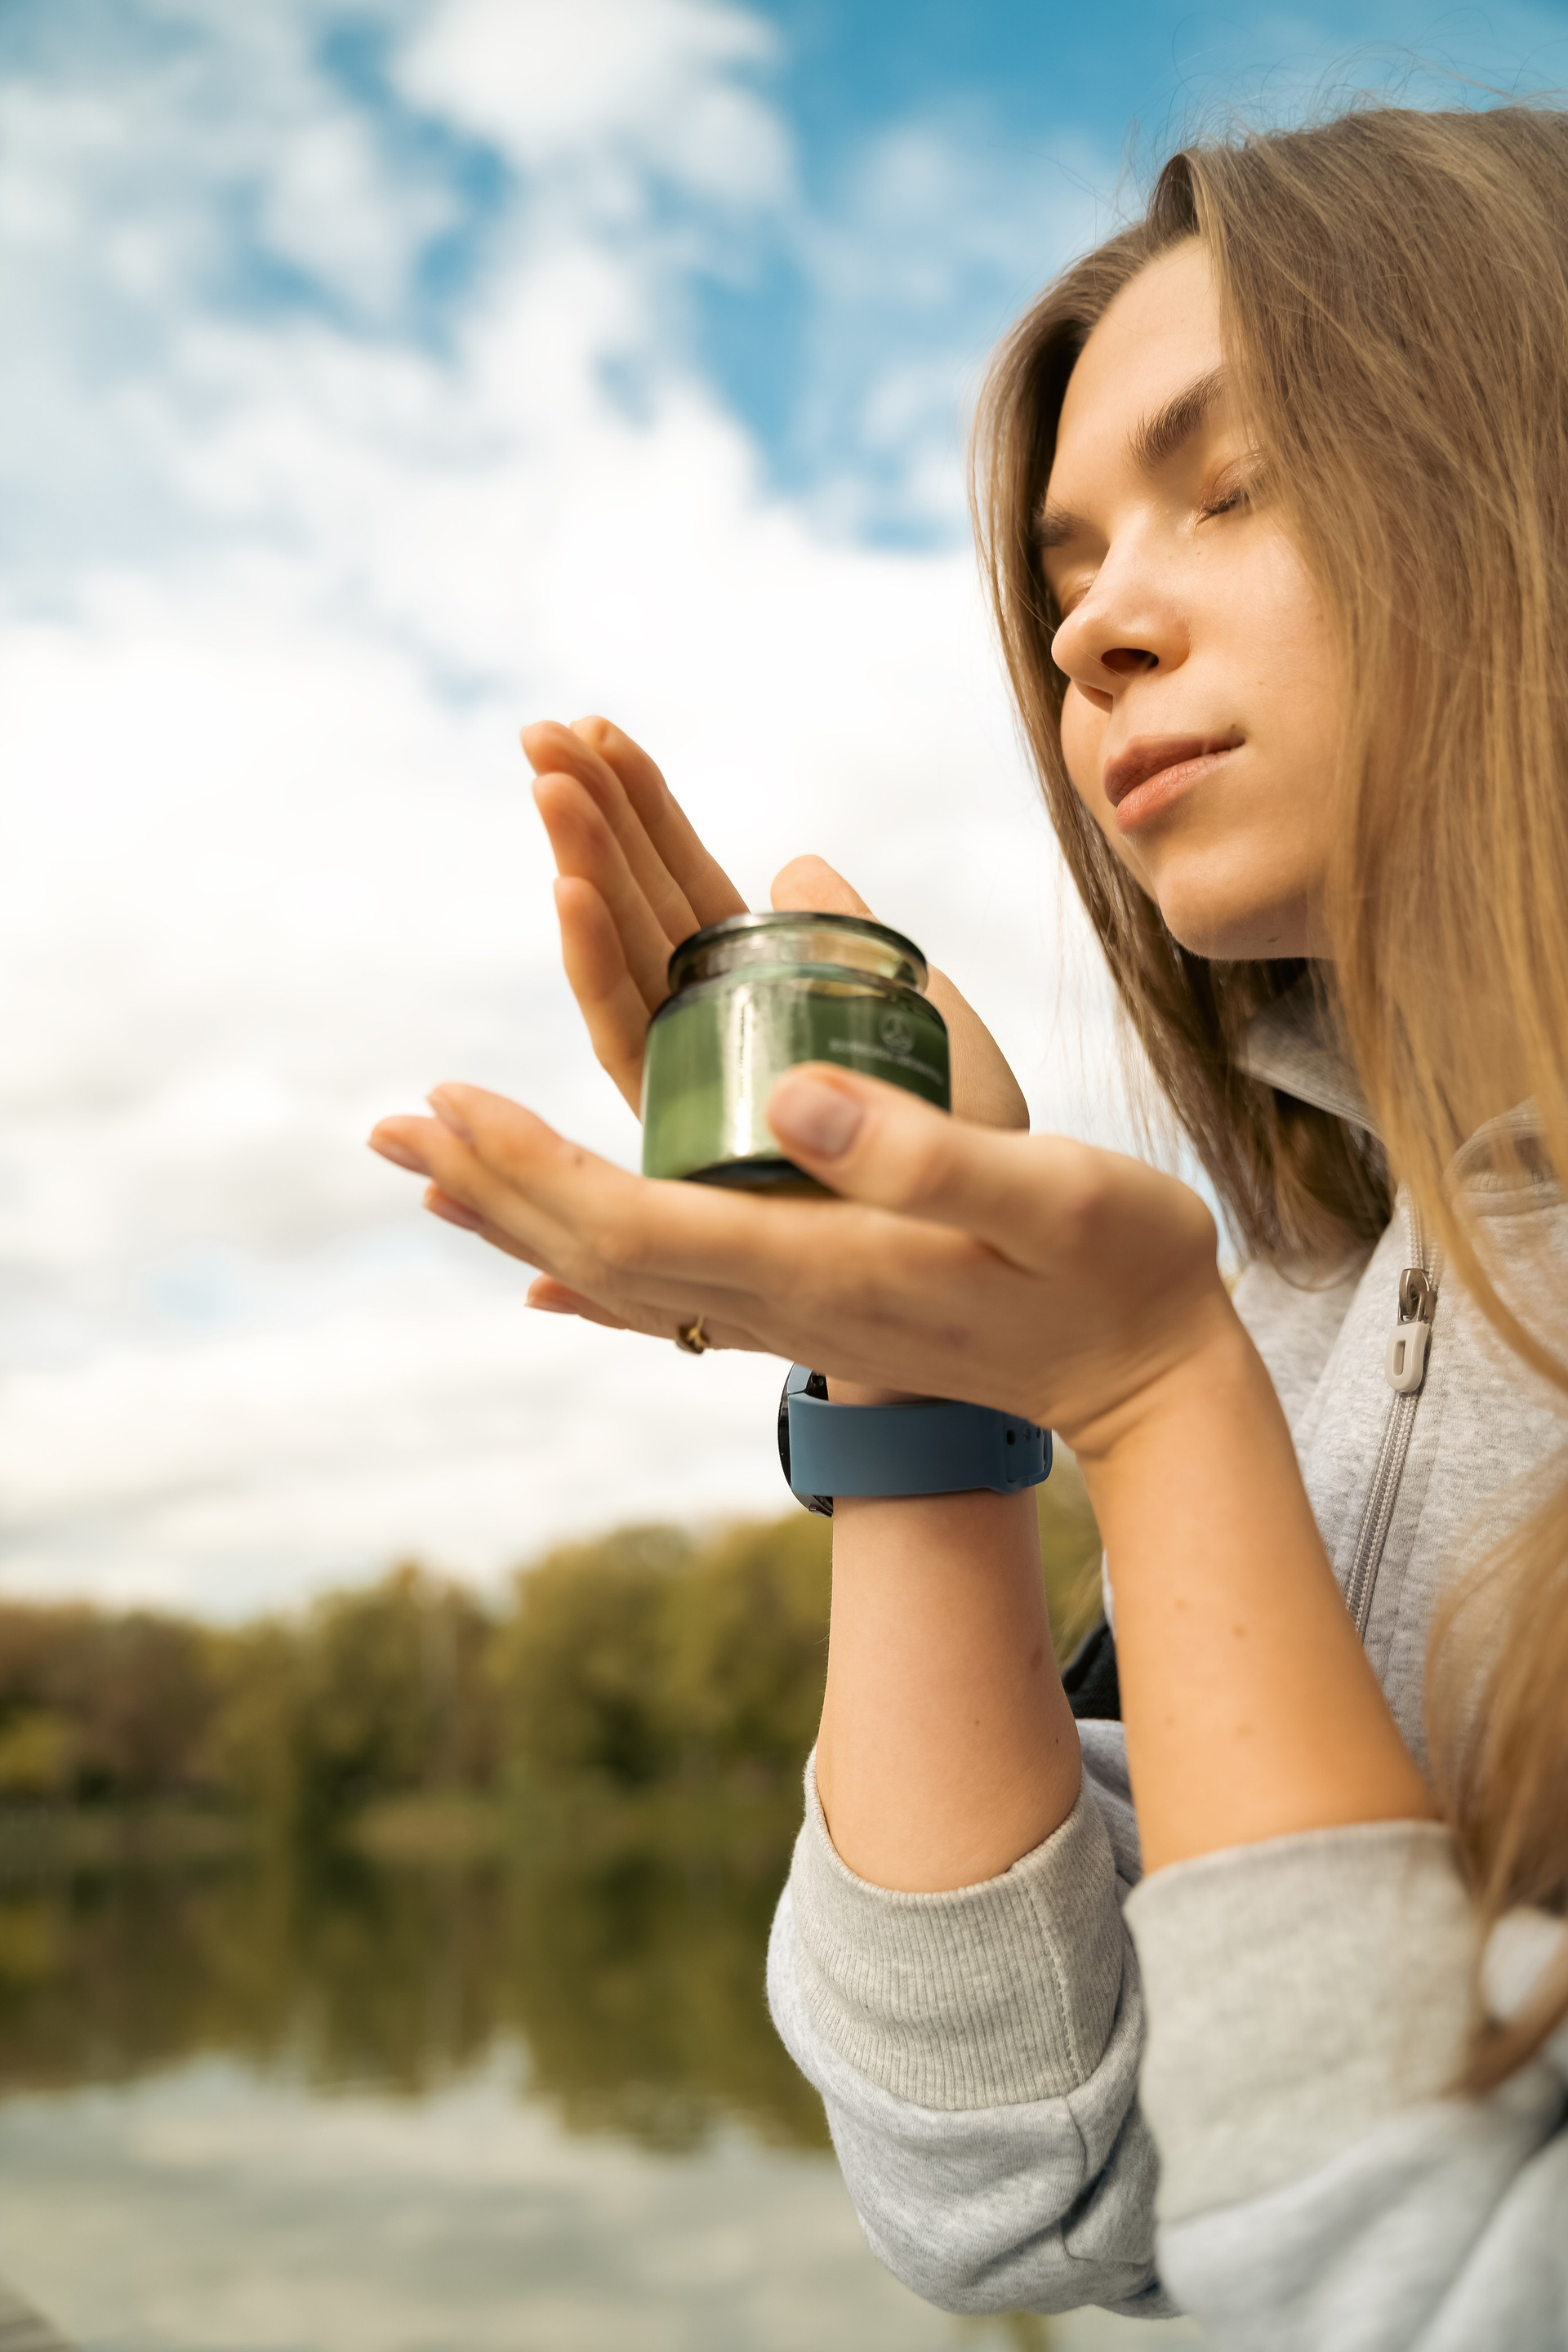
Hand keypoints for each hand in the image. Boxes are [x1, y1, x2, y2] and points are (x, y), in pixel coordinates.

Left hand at [368, 1061, 1227, 1460]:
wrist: (1145, 1370)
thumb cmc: (1114, 1267)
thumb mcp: (1047, 1193)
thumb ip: (921, 1150)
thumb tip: (784, 1085)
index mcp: (821, 1265)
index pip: (636, 1219)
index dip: (533, 1164)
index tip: (450, 1099)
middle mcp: (781, 1301)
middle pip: (599, 1248)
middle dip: (492, 1182)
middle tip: (395, 1124)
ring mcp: (789, 1314)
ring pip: (618, 1272)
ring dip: (520, 1214)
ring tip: (432, 1170)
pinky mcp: (806, 1306)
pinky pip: (665, 1291)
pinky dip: (583, 1267)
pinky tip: (530, 1273)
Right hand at [525, 718, 1028, 1130]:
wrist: (1001, 1276)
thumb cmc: (968, 1155)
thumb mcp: (927, 1024)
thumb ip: (850, 941)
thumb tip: (794, 862)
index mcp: (764, 1006)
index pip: (685, 892)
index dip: (642, 813)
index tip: (595, 730)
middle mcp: (713, 1048)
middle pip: (637, 917)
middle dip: (590, 823)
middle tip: (541, 732)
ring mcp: (698, 1096)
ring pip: (626, 968)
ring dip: (585, 873)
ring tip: (549, 787)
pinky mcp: (695, 1145)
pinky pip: (640, 1046)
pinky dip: (604, 967)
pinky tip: (569, 900)